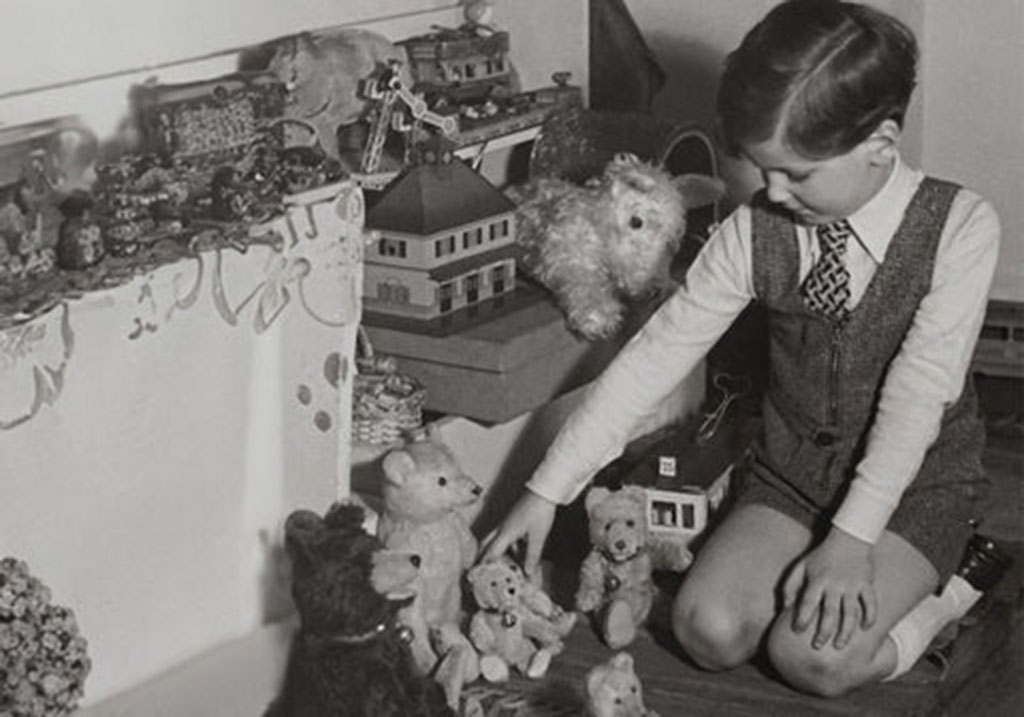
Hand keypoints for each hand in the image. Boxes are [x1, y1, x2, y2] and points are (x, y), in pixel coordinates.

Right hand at [478, 489, 556, 579]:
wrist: (544, 491)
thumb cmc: (539, 511)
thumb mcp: (537, 537)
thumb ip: (532, 557)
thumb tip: (528, 574)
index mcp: (505, 533)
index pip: (490, 553)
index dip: (483, 566)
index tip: (477, 578)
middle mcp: (502, 529)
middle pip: (485, 545)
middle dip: (481, 557)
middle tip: (478, 569)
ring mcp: (508, 524)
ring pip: (495, 541)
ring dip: (493, 553)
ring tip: (496, 566)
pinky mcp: (514, 521)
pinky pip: (505, 537)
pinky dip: (507, 548)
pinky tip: (516, 554)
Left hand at [782, 526, 876, 650]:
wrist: (848, 539)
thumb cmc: (821, 556)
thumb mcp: (801, 566)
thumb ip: (790, 586)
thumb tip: (784, 608)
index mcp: (817, 579)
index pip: (808, 602)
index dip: (801, 617)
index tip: (797, 630)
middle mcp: (835, 584)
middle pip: (830, 612)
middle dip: (823, 631)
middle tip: (817, 646)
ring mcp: (853, 585)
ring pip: (850, 612)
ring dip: (846, 631)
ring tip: (839, 645)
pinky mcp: (867, 584)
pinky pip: (871, 603)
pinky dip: (870, 616)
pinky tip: (865, 628)